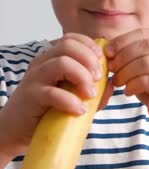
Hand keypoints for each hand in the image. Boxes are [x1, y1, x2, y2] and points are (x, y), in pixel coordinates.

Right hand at [0, 33, 112, 156]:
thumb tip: (112, 84)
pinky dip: (70, 101)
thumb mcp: (73, 96)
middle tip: (98, 79)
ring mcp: (35, 78)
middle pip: (68, 45)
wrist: (16, 129)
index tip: (103, 62)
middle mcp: (42, 62)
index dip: (90, 46)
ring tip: (90, 94)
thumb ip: (93, 89)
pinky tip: (80, 111)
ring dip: (82, 76)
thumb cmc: (46, 110)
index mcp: (51, 58)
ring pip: (61, 63)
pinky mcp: (31, 96)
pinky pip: (52, 92)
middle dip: (89, 59)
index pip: (71, 39)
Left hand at [105, 28, 148, 134]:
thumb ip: (135, 54)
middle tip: (111, 68)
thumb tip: (109, 48)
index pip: (143, 33)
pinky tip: (128, 91)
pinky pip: (147, 80)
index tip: (107, 52)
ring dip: (126, 72)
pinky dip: (133, 85)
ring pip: (145, 62)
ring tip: (118, 82)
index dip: (122, 41)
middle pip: (144, 46)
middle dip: (122, 57)